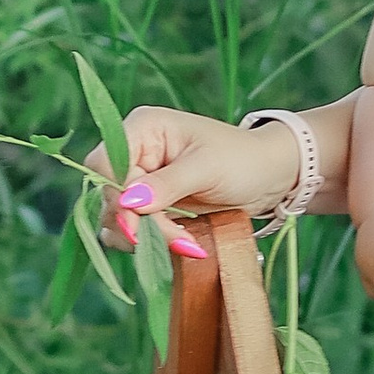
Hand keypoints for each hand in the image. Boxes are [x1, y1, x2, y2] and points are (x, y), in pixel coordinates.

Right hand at [108, 106, 299, 230]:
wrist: (268, 177)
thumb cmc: (242, 159)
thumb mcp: (207, 168)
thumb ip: (166, 184)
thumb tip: (129, 201)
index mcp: (142, 129)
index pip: (105, 164)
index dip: (117, 195)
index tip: (140, 221)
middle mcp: (134, 154)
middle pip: (109, 197)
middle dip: (140, 224)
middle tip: (179, 240)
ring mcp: (139, 183)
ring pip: (116, 220)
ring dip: (146, 238)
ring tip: (186, 243)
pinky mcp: (149, 208)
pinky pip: (132, 232)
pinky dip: (151, 243)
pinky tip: (183, 243)